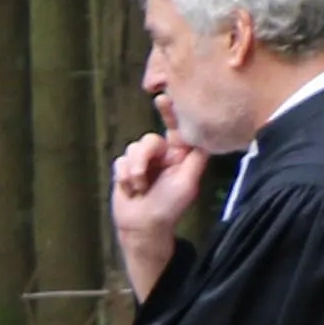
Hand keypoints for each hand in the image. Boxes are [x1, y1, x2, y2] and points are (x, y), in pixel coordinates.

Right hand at [108, 129, 203, 294]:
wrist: (142, 227)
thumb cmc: (169, 208)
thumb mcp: (188, 182)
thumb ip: (195, 157)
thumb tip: (203, 136)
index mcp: (180, 156)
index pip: (177, 129)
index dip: (171, 113)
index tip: (164, 98)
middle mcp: (162, 155)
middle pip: (150, 139)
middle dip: (144, 157)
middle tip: (143, 175)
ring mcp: (143, 162)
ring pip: (133, 148)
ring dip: (134, 170)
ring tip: (139, 188)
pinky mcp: (126, 169)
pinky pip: (120, 161)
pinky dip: (124, 176)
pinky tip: (131, 190)